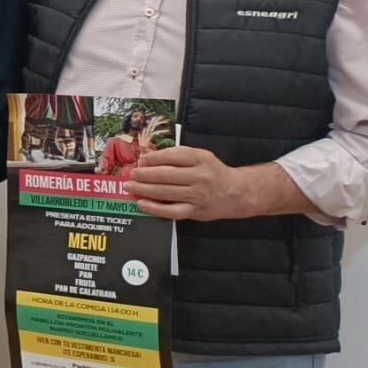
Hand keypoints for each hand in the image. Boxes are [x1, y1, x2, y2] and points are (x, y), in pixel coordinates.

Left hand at [123, 146, 299, 220]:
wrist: (237, 193)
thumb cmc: (213, 172)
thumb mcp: (201, 157)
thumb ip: (178, 156)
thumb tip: (148, 159)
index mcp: (201, 159)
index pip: (172, 156)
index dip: (153, 158)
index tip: (140, 161)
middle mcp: (200, 176)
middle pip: (166, 175)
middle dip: (144, 174)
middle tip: (131, 174)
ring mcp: (198, 195)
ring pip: (166, 192)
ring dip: (144, 189)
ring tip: (130, 186)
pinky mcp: (195, 211)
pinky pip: (171, 211)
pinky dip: (154, 208)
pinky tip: (141, 204)